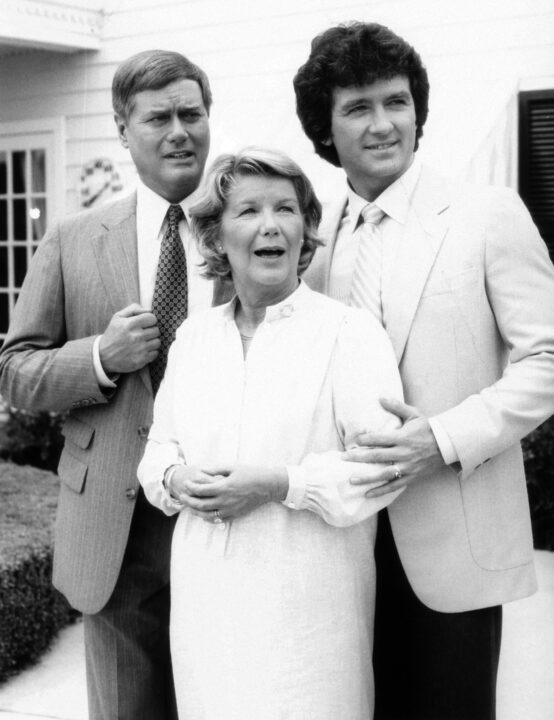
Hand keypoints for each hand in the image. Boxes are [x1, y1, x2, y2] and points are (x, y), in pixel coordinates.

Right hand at [99, 304, 159, 373]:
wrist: (103, 356)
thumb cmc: (113, 334)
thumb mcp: (118, 317)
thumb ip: (133, 309)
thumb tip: (149, 309)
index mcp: (130, 324)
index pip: (152, 318)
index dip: (150, 320)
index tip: (145, 323)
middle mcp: (136, 336)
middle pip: (156, 330)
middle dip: (151, 331)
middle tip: (143, 333)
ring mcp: (140, 349)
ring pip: (157, 342)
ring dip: (152, 341)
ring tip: (143, 342)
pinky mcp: (141, 360)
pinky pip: (155, 353)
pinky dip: (151, 352)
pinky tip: (143, 350)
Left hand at [172, 464, 287, 521]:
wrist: (268, 486)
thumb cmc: (251, 473)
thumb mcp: (232, 467)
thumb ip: (215, 469)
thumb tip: (201, 470)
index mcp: (224, 487)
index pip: (201, 490)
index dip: (191, 488)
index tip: (186, 484)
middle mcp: (226, 500)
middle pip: (201, 504)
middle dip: (189, 501)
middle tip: (182, 496)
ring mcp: (230, 509)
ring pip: (207, 515)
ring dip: (196, 511)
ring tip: (189, 506)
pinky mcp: (235, 514)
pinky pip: (218, 520)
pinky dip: (208, 518)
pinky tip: (203, 514)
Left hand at [346, 398, 446, 496]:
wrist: (447, 445)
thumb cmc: (428, 428)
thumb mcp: (414, 414)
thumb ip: (396, 406)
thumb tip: (380, 397)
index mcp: (402, 437)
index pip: (380, 439)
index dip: (366, 440)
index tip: (354, 441)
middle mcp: (403, 453)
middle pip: (377, 456)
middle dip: (359, 458)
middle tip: (343, 459)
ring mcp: (407, 466)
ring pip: (384, 474)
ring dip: (367, 478)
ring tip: (352, 479)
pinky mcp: (411, 476)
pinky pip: (394, 485)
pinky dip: (381, 490)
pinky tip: (368, 494)